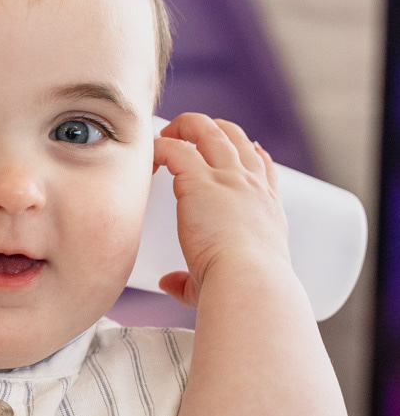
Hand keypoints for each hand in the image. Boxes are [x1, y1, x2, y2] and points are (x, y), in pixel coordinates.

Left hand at [153, 114, 289, 307]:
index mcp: (266, 207)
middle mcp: (250, 185)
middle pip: (234, 137)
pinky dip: (159, 146)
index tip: (240, 149)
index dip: (249, 153)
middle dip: (209, 129)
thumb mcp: (227, 278)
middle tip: (185, 135)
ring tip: (166, 134)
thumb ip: (190, 280)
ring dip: (185, 127)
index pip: (261, 167)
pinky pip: (175, 148)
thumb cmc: (241, 288)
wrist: (250, 282)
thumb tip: (168, 282)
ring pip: (208, 131)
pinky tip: (149, 154)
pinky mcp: (200, 179)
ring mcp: (228, 178)